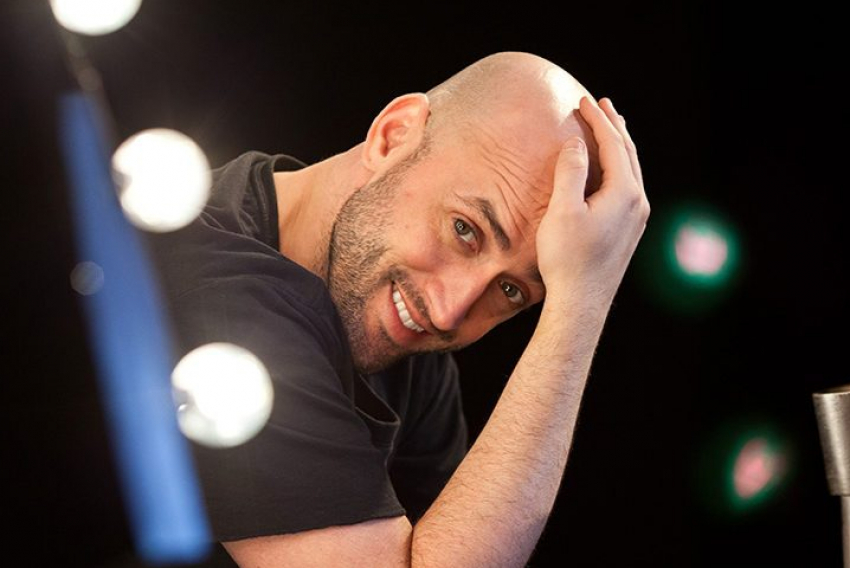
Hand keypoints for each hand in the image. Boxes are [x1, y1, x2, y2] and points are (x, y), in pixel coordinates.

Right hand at [536, 96, 648, 304]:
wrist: (581, 302)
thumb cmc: (567, 259)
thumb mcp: (563, 211)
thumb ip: (570, 171)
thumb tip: (576, 143)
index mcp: (625, 193)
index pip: (613, 144)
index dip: (597, 120)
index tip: (582, 101)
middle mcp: (638, 203)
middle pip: (628, 153)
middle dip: (614, 126)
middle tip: (601, 104)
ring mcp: (637, 219)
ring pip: (631, 171)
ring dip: (619, 146)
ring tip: (609, 129)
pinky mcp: (630, 231)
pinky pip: (629, 187)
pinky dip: (619, 168)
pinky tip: (610, 170)